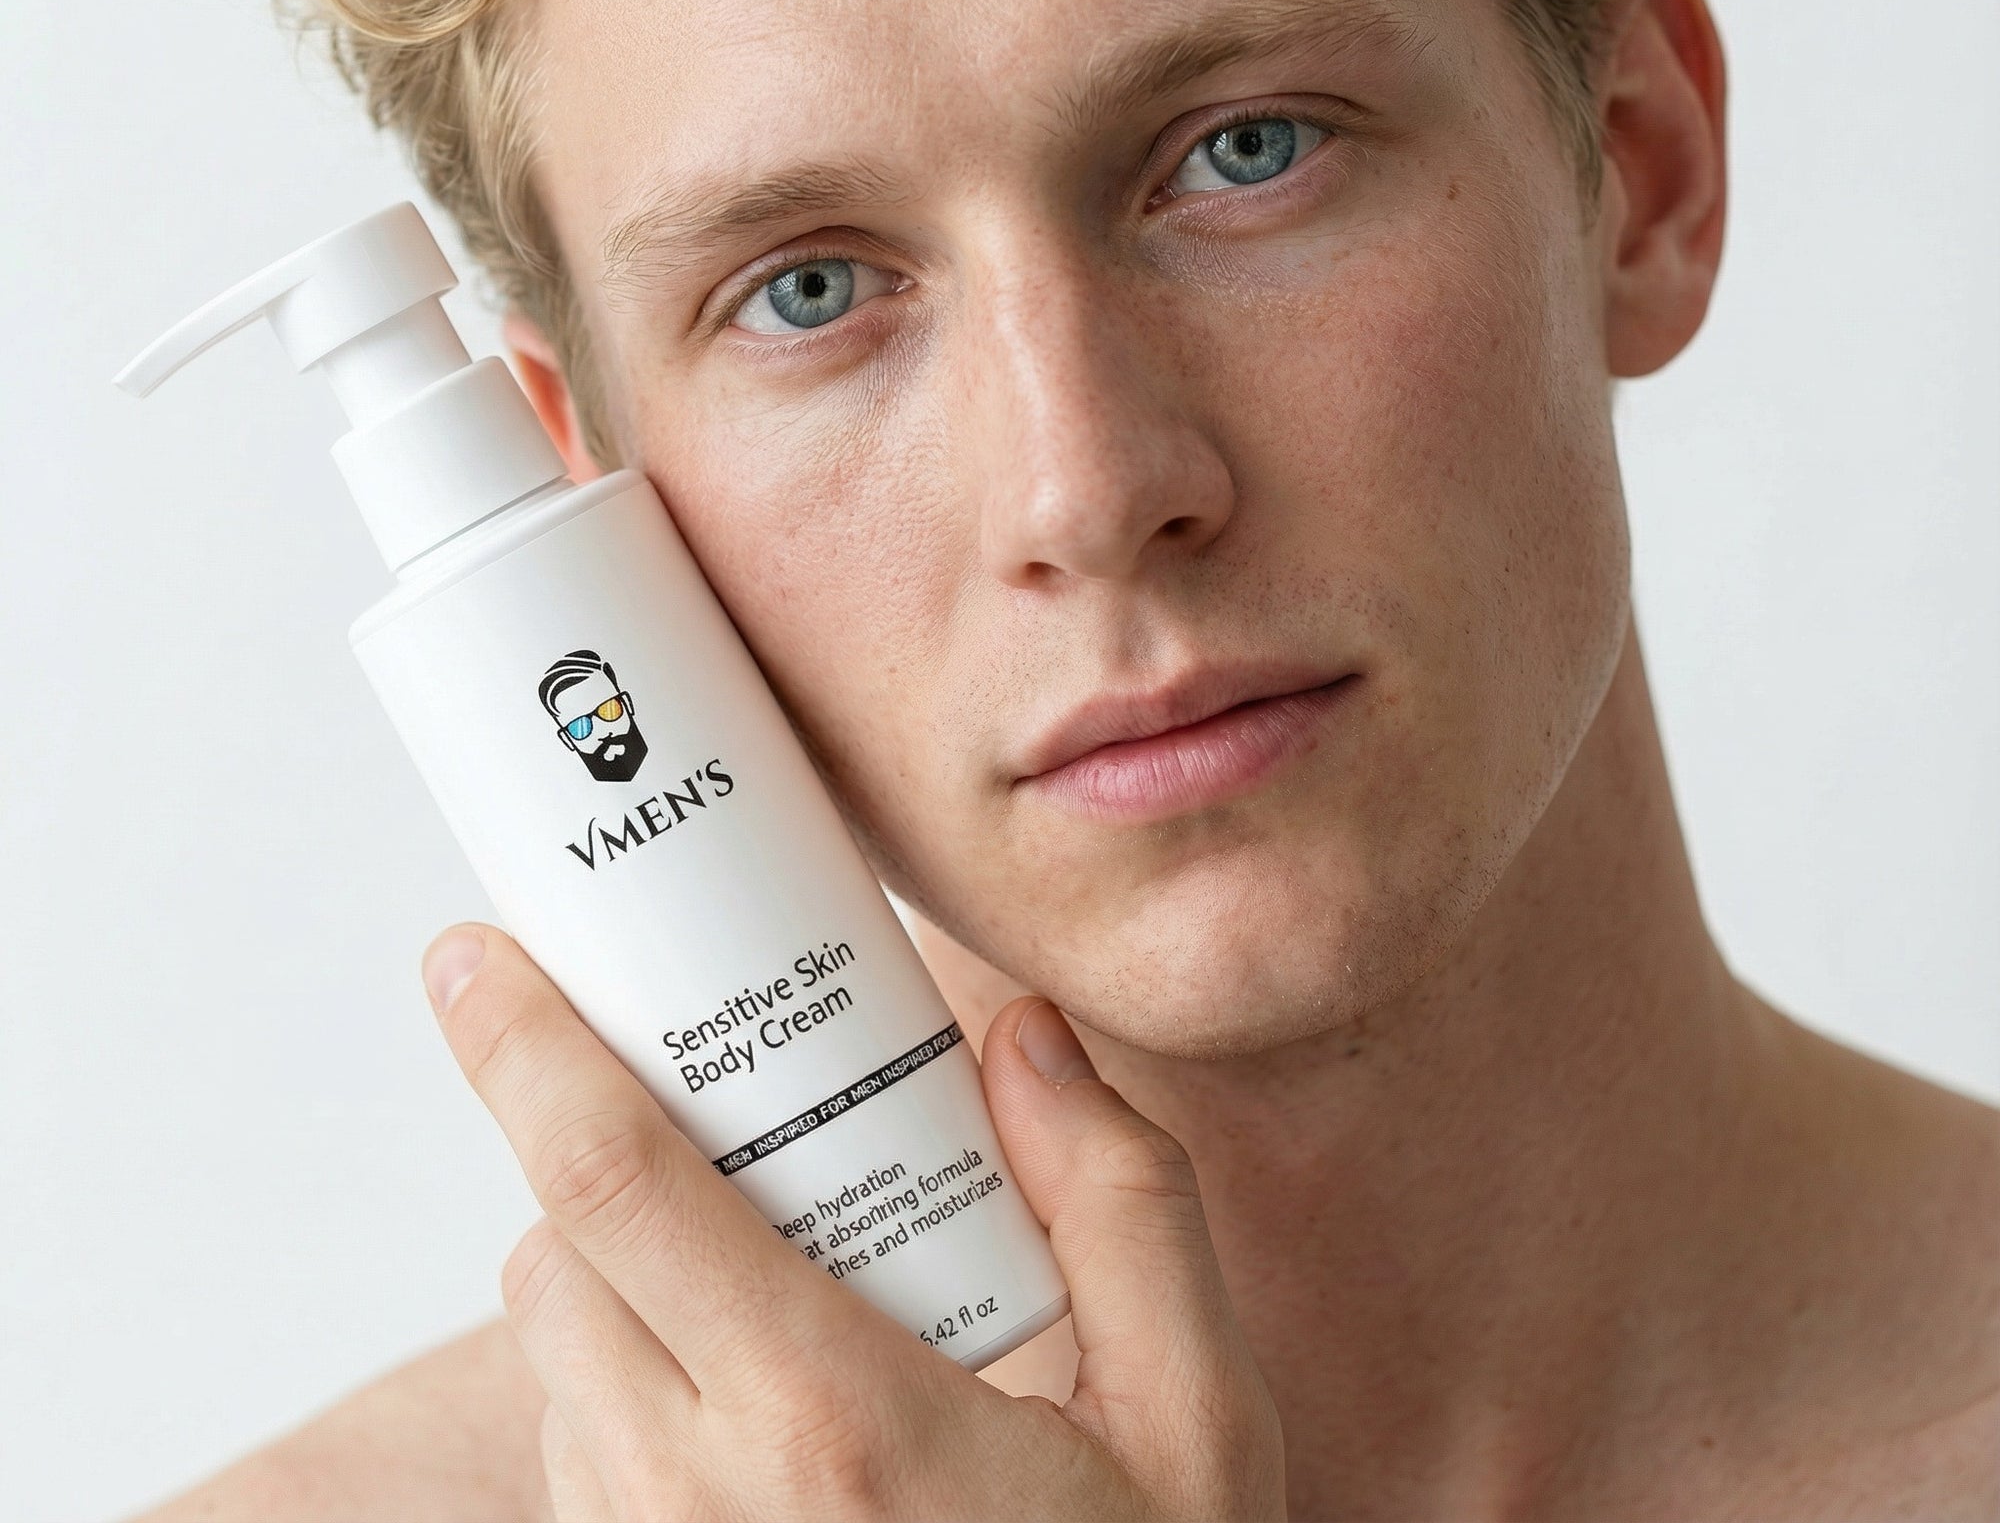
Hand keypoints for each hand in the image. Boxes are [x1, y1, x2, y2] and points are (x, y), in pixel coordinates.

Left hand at [422, 924, 1284, 1521]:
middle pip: (559, 1256)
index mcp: (829, 1419)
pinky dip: (634, 1386)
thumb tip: (1025, 1039)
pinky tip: (770, 1403)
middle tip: (729, 1120)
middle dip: (605, 1156)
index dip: (525, 1052)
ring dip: (624, 1279)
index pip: (619, 1185)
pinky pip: (583, 1457)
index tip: (474, 959)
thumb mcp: (1196, 1416)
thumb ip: (1121, 1200)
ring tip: (780, 1286)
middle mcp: (701, 1502)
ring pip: (561, 1359)